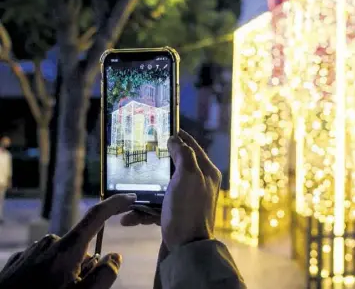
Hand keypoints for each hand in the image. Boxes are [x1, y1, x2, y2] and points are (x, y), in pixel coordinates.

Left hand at [0, 194, 135, 288]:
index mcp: (67, 248)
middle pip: (81, 246)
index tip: (131, 199)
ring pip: (62, 256)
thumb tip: (115, 257)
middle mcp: (49, 243)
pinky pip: (43, 262)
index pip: (96, 216)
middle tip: (78, 288)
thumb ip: (104, 276)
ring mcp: (31, 252)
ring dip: (66, 271)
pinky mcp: (17, 262)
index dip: (116, 204)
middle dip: (86, 263)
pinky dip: (49, 274)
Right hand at [121, 130, 220, 250]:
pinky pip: (156, 207)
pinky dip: (142, 211)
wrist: (187, 247)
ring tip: (128, 192)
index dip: (179, 136)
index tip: (164, 127)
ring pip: (162, 187)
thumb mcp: (187, 176)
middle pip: (175, 166)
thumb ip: (183, 155)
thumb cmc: (189, 209)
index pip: (192, 146)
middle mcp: (198, 183)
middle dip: (156, 164)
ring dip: (143, 191)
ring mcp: (186, 199)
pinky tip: (128, 216)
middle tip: (142, 154)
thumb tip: (175, 139)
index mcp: (206, 172)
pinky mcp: (175, 214)